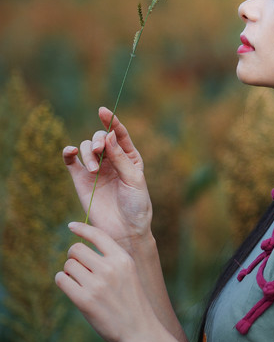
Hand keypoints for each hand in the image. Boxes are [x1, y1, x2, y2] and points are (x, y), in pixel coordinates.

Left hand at [55, 222, 164, 341]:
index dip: (81, 228)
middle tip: (77, 265)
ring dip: (68, 271)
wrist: (140, 331)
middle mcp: (110, 268)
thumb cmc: (132, 302)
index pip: (97, 234)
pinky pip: (62, 280)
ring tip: (76, 280)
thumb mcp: (128, 273)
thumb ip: (111, 259)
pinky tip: (68, 286)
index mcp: (122, 258)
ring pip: (68, 265)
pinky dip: (62, 281)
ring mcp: (97, 284)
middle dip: (73, 256)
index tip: (71, 226)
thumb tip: (83, 248)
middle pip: (76, 249)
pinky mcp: (85, 301)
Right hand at [63, 107, 152, 247]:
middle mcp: (111, 159)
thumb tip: (108, 135)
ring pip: (86, 148)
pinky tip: (71, 151)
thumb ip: (120, 158)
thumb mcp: (134, 179)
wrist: (125, 231)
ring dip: (88, 153)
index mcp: (128, 156)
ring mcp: (95, 169)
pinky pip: (71, 162)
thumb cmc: (136, 205)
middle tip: (99, 151)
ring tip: (94, 170)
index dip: (111, 120)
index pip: (119, 133)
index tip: (103, 111)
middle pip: (100, 138)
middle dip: (98, 140)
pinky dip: (68, 153)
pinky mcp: (81, 180)